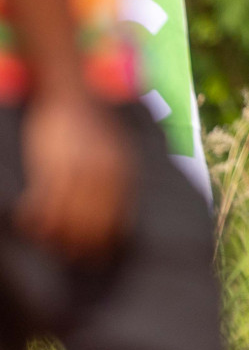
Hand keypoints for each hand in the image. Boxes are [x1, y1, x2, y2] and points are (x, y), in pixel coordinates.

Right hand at [15, 93, 133, 260]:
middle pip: (92, 222)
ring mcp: (74, 168)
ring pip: (66, 216)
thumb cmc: (91, 123)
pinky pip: (42, 200)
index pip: (116, 216)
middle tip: (72, 259)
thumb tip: (115, 208)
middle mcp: (101, 172)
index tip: (99, 257)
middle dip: (82, 245)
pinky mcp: (50, 163)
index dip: (106, 241)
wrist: (70, 91)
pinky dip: (34, 217)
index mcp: (121, 170)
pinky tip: (27, 225)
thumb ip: (117, 176)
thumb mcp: (116, 148)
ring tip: (49, 246)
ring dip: (56, 236)